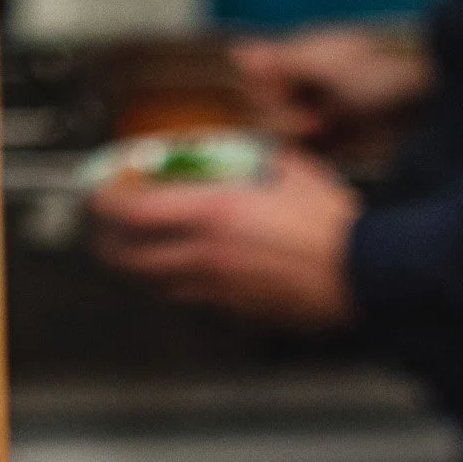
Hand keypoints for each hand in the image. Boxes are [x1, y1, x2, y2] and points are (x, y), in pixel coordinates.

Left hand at [89, 148, 360, 325]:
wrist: (363, 270)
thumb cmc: (331, 222)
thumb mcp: (284, 166)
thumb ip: (245, 158)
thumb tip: (227, 151)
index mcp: (212, 212)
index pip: (133, 210)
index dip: (105, 202)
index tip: (99, 193)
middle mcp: (206, 254)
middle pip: (131, 257)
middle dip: (108, 242)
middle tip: (106, 229)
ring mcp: (220, 288)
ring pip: (157, 283)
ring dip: (142, 266)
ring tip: (141, 250)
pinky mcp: (238, 310)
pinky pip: (194, 298)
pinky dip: (181, 283)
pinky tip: (190, 269)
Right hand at [231, 24, 433, 141]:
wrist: (434, 98)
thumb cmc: (381, 70)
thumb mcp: (326, 62)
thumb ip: (280, 61)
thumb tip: (238, 53)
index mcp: (304, 58)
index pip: (261, 82)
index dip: (268, 93)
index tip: (286, 97)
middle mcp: (312, 84)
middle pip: (273, 110)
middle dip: (287, 116)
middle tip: (318, 119)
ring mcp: (328, 112)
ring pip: (291, 133)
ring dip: (301, 135)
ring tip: (326, 128)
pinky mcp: (347, 139)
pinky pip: (317, 152)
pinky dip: (315, 153)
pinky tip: (324, 149)